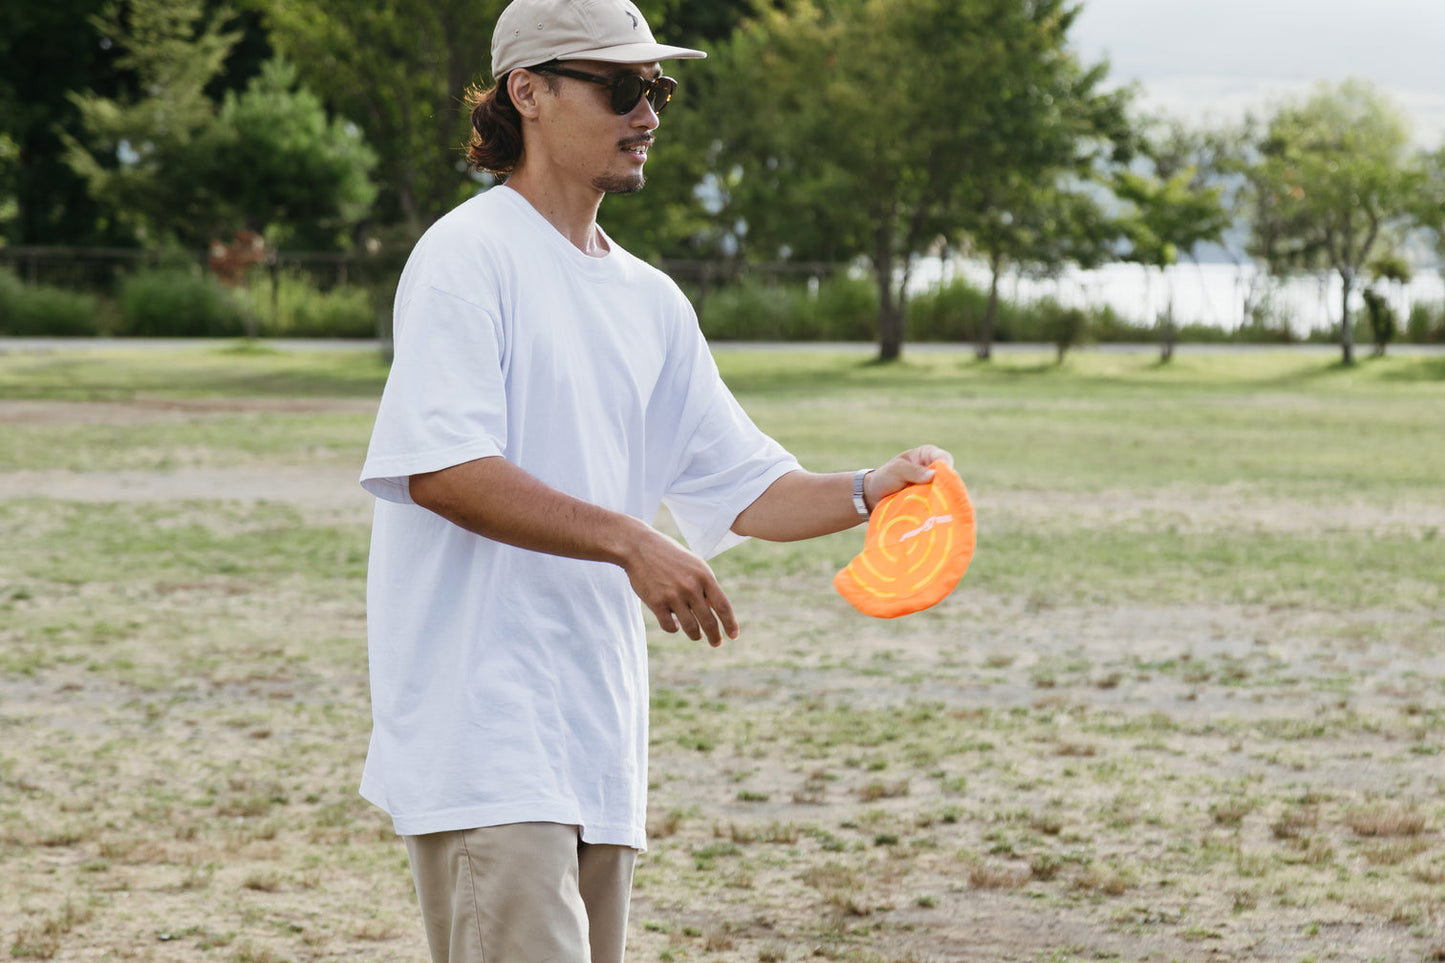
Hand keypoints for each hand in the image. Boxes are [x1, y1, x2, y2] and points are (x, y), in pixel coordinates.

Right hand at [620, 526, 737, 646]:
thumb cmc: (671, 556)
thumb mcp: (694, 565)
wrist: (640, 547)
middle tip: (716, 643)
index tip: (734, 636)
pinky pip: (670, 626)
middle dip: (715, 637)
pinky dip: (674, 628)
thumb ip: (705, 586)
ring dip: (695, 635)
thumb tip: (714, 609)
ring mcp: (673, 596)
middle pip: (709, 622)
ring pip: (691, 628)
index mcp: (704, 576)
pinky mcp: (656, 603)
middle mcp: (691, 587)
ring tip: (696, 635)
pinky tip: (676, 625)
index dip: (730, 624)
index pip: (723, 606)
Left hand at [863, 445, 953, 510]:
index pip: (944, 458)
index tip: (939, 480)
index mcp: (928, 455)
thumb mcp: (897, 469)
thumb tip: (933, 475)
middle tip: (937, 497)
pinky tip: (932, 514)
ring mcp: (933, 486)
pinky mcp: (930, 500)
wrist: (874, 496)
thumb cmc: (885, 477)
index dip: (946, 468)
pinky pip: (938, 503)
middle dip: (945, 487)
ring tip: (934, 507)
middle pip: (948, 477)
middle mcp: (934, 469)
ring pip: (945, 492)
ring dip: (940, 499)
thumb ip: (913, 471)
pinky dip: (935, 508)